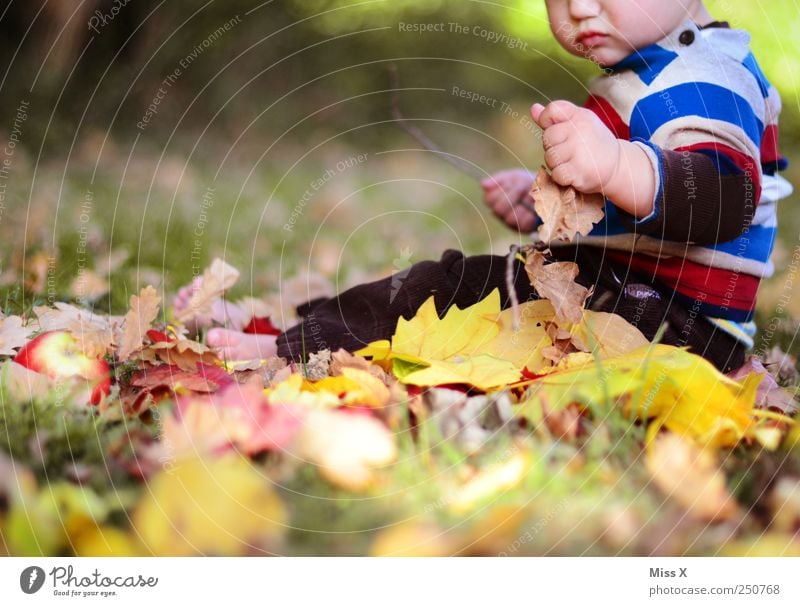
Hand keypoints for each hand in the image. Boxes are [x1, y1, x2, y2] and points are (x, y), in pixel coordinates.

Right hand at [480, 169, 538, 231]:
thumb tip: (482, 184)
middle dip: (513, 196)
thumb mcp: (513, 177)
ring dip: (523, 204)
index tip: (514, 182)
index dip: (503, 190)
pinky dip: (530, 213)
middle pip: (499, 209)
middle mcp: (499, 213)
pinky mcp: (522, 229)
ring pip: (511, 217)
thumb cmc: (526, 183)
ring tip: (531, 196)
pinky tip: (534, 206)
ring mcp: (510, 222)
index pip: (489, 199)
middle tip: (523, 188)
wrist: (547, 191)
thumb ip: (498, 180)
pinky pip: (523, 223)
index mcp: (493, 200)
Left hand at [531, 100, 656, 218]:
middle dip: (553, 147)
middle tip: (569, 151)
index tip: (559, 131)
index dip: (547, 121)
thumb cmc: (592, 143)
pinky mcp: (578, 170)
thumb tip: (533, 108)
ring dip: (557, 164)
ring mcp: (579, 150)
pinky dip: (562, 177)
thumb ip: (554, 118)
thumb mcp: (578, 123)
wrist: (617, 165)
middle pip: (547, 138)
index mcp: (579, 115)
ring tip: (573, 162)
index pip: (552, 110)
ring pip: (550, 158)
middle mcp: (579, 130)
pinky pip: (556, 174)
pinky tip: (574, 173)